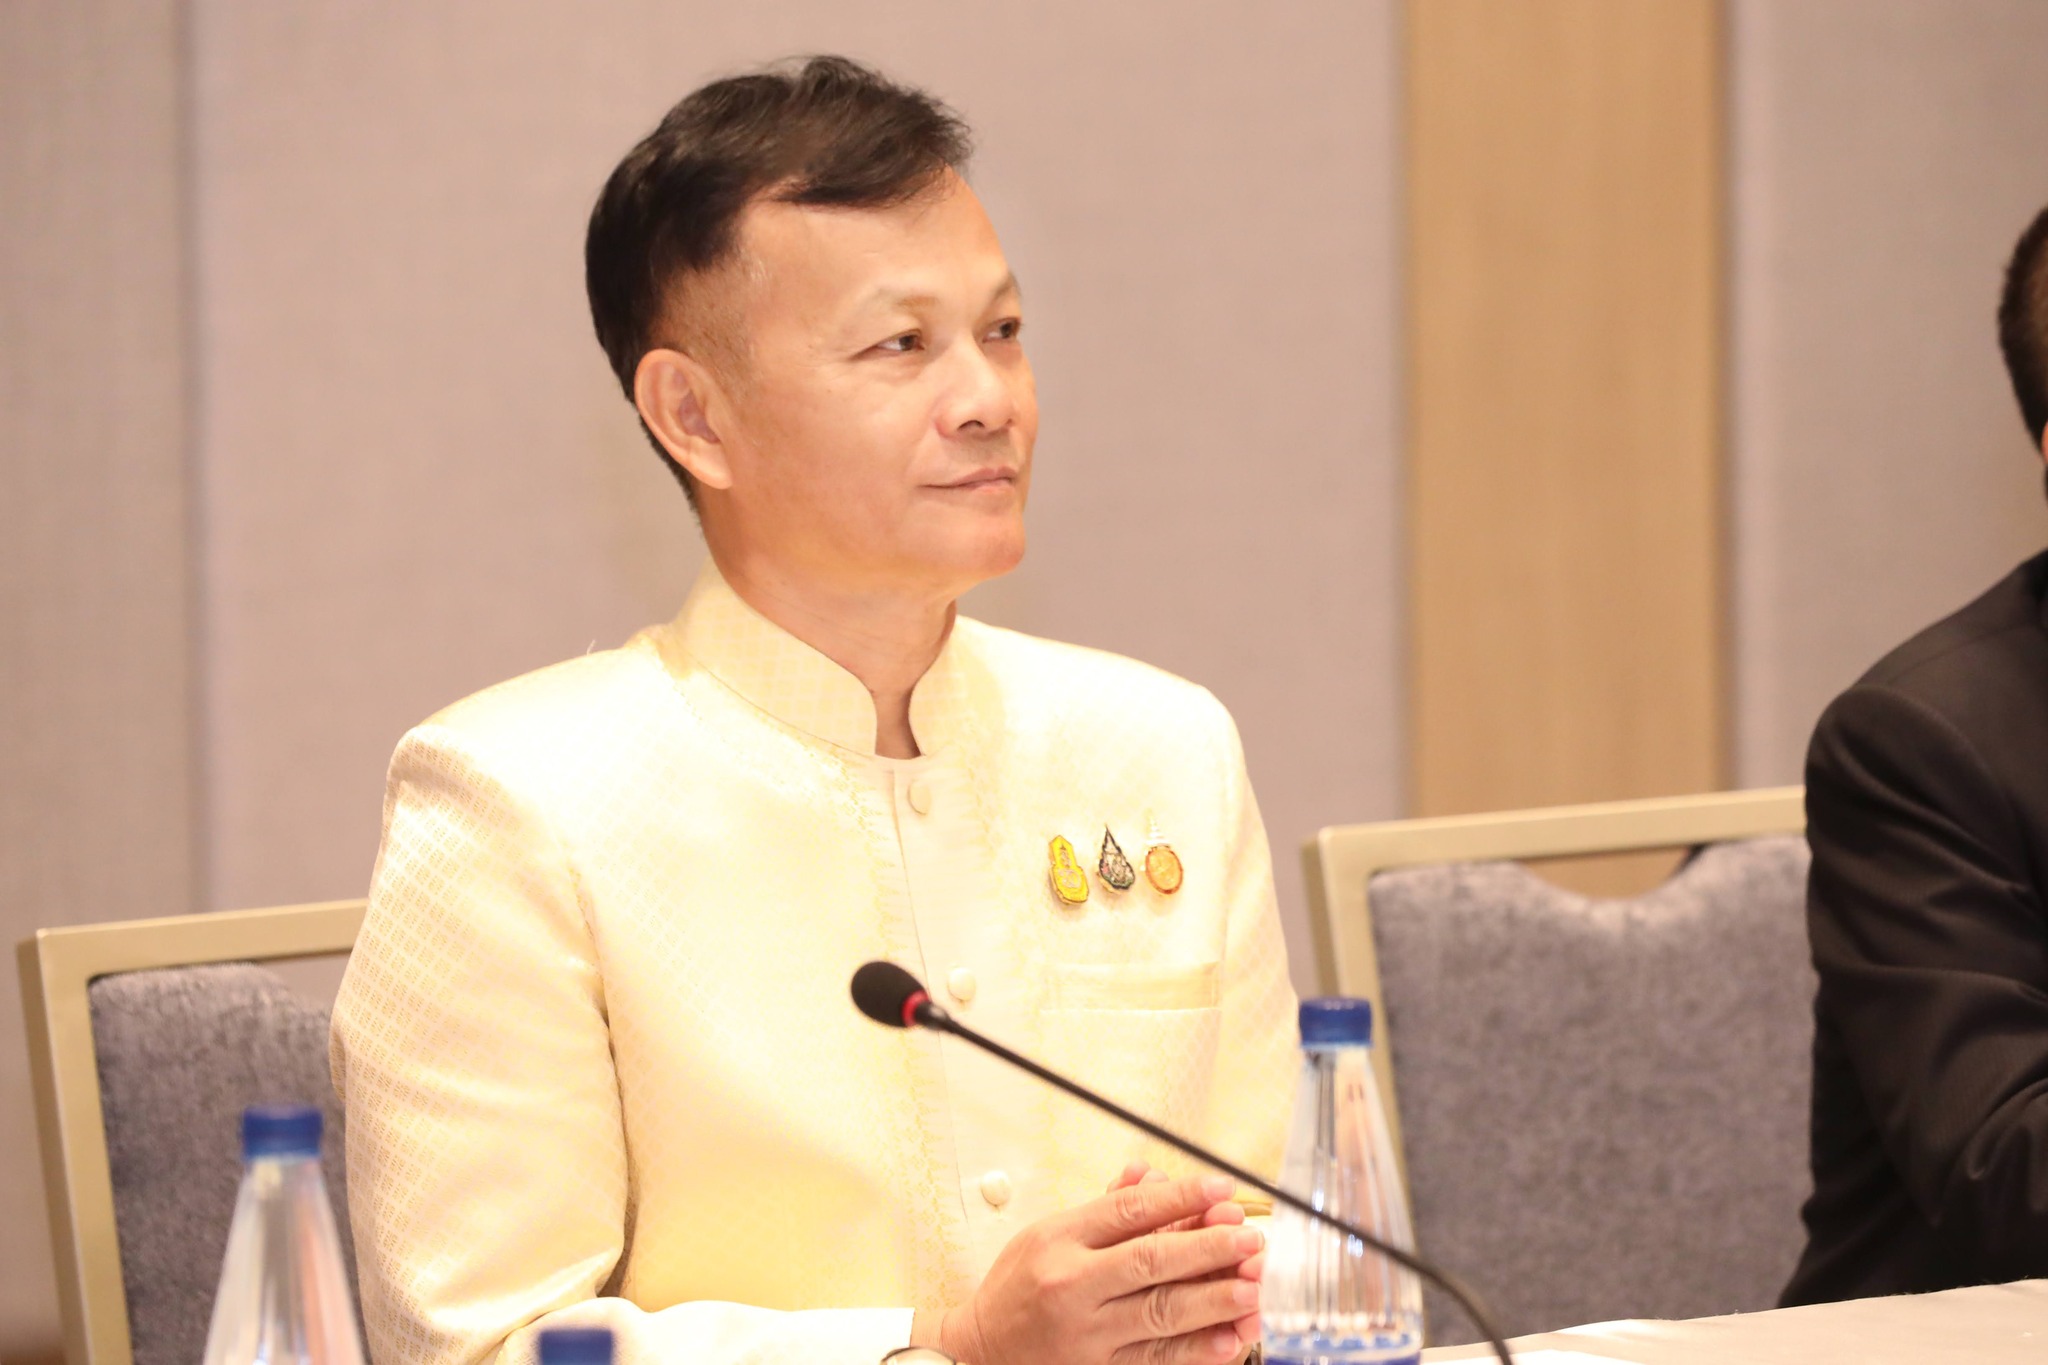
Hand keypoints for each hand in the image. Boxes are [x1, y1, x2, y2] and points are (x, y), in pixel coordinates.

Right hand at [939, 1173, 1263, 1364]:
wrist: (979, 1353)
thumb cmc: (1018, 1286)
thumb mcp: (1046, 1233)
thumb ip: (1103, 1206)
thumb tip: (1150, 1173)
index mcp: (1059, 1239)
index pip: (1129, 1211)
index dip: (1180, 1197)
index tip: (1222, 1186)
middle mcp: (1071, 1284)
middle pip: (1150, 1260)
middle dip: (1207, 1247)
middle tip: (1251, 1238)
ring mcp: (1084, 1333)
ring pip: (1159, 1313)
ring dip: (1212, 1300)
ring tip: (1252, 1287)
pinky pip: (1154, 1359)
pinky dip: (1194, 1351)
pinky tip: (1227, 1340)